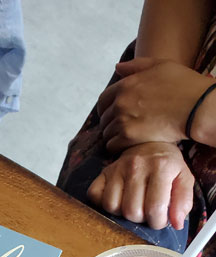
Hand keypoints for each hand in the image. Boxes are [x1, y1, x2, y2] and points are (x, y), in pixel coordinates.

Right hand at [87, 142, 193, 229]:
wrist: (150, 143)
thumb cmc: (167, 166)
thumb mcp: (183, 179)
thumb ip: (184, 202)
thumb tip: (177, 224)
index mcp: (161, 167)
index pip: (154, 209)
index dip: (157, 222)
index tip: (159, 218)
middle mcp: (137, 165)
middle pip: (131, 211)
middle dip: (140, 218)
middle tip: (146, 210)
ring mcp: (117, 167)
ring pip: (111, 206)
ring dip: (121, 212)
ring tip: (132, 204)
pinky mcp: (104, 172)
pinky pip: (94, 196)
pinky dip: (102, 203)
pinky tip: (117, 199)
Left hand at [97, 57, 212, 151]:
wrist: (196, 107)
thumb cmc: (183, 85)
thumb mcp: (160, 66)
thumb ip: (136, 66)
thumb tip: (117, 67)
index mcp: (125, 85)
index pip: (103, 100)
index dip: (105, 109)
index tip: (112, 114)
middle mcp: (120, 103)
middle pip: (104, 119)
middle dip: (111, 123)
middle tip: (123, 128)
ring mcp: (123, 120)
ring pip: (107, 133)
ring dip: (114, 136)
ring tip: (127, 137)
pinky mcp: (129, 137)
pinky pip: (112, 146)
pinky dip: (117, 147)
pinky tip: (128, 146)